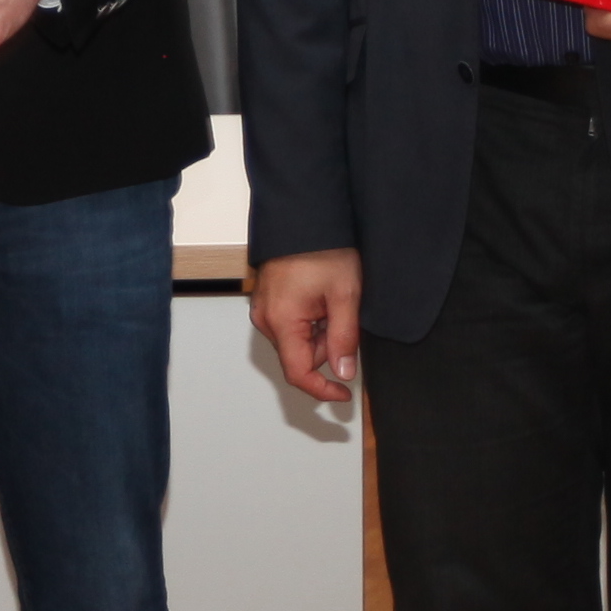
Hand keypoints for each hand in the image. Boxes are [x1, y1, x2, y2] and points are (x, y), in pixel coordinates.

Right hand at [253, 246, 362, 405]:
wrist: (305, 217)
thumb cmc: (322, 248)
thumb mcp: (345, 295)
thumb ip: (344, 339)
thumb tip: (344, 372)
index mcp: (282, 321)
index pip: (298, 373)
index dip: (323, 389)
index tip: (344, 393)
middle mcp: (266, 319)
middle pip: (300, 356)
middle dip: (327, 345)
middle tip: (344, 314)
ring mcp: (265, 310)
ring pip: (297, 341)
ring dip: (320, 331)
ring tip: (332, 299)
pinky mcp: (268, 302)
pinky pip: (291, 325)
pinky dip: (310, 320)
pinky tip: (321, 297)